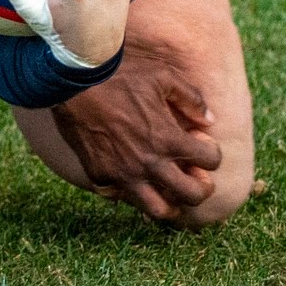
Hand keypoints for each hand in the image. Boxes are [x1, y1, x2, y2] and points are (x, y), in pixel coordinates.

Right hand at [50, 41, 220, 220]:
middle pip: (192, 195)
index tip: (199, 142)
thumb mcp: (163, 76)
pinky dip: (133, 192)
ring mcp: (124, 174)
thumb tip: (209, 119)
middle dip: (202, 187)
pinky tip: (134, 177)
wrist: (74, 81)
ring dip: (170, 202)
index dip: (211, 152)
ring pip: (158, 210)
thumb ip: (191, 98)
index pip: (210, 161)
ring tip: (170, 190)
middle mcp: (149, 163)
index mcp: (168, 139)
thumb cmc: (120, 74)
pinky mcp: (100, 176)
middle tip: (198, 177)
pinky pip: (122, 197)